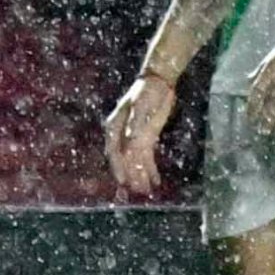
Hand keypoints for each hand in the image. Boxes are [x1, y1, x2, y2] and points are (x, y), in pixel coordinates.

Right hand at [104, 66, 184, 196]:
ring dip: (140, 176)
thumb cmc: (147, 92)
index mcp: (115, 126)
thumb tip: (130, 148)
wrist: (159, 82)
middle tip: (137, 192)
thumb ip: (134, 129)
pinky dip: (150, 169)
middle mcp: (122, 134)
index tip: (123, 181)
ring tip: (145, 191)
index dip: (119, 167)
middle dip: (131, 176)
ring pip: (136, 161)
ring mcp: (135, 137)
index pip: (115, 151)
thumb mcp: (141, 109)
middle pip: (125, 159)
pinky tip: (155, 181)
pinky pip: (147, 157)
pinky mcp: (147, 137)